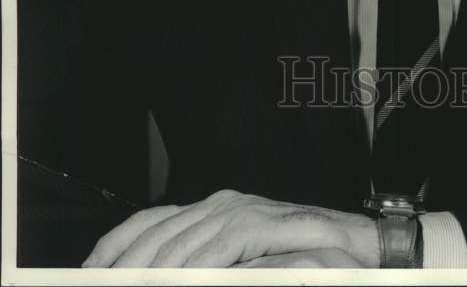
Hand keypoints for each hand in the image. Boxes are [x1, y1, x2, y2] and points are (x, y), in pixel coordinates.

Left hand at [81, 189, 379, 267]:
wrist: (361, 248)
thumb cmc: (301, 259)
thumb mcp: (239, 261)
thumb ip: (205, 262)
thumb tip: (155, 276)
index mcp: (209, 209)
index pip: (148, 222)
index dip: (113, 248)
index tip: (89, 273)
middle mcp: (223, 204)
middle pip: (158, 233)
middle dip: (126, 266)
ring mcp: (247, 212)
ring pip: (184, 242)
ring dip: (156, 272)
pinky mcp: (270, 225)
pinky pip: (222, 249)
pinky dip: (198, 269)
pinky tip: (182, 282)